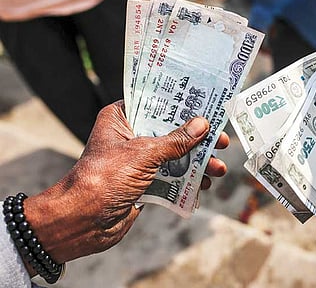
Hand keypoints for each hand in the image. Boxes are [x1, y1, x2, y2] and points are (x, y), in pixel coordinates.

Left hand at [23, 101, 227, 265]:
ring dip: (197, 163)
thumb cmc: (105, 178)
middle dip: (198, 140)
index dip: (182, 105)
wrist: (83, 222)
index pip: (155, 103)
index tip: (207, 105)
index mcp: (121, 119)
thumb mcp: (144, 153)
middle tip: (221, 142)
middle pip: (171, 132)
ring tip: (218, 169)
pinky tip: (203, 184)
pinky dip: (187, 180)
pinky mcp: (143, 182)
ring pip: (174, 156)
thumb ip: (176, 140)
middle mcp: (129, 136)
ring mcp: (137, 161)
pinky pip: (171, 176)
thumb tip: (202, 125)